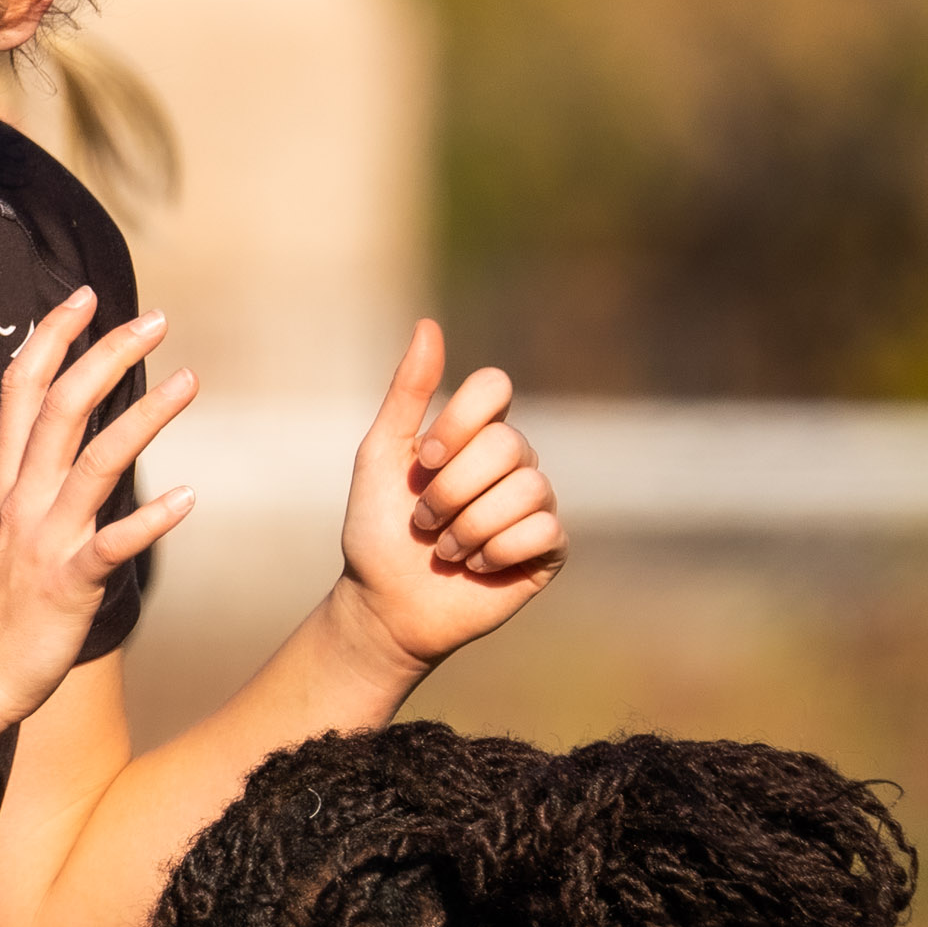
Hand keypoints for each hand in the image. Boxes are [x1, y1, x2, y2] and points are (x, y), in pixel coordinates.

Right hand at [0, 293, 197, 730]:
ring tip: (190, 382)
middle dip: (106, 355)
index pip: (20, 387)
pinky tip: (188, 499)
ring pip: (94, 462)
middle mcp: (20, 499)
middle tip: (155, 320)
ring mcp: (44, 540)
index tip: (86, 296)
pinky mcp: (70, 584)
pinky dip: (150, 521)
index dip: (52, 337)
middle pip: (61, 407)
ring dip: (143, 418)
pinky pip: (113, 545)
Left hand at [336, 320, 566, 670]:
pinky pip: (544, 529)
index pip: (496, 386)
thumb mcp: (381, 454)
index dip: (458, 424)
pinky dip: (495, 552)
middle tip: (424, 519)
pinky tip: (475, 566)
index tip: (422, 460)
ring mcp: (536, 503)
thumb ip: (408, 392)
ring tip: (445, 548)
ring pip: (529, 489)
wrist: (384, 603)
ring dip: (468, 527)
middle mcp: (513, 461)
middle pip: (509, 445)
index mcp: (475, 432)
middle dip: (452, 490)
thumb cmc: (378, 528)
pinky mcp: (549, 548)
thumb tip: (428, 323)